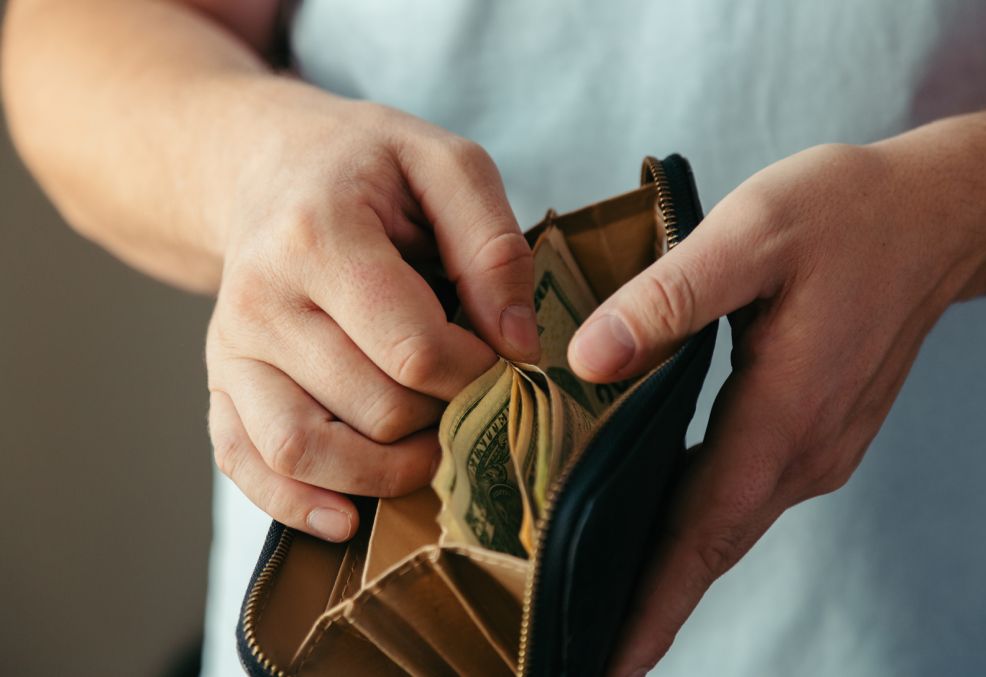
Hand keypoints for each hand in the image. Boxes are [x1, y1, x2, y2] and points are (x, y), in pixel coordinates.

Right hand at [206, 88, 538, 541]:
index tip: (498, 354)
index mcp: (318, 234)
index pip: (414, 349)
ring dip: (385, 471)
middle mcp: (261, 297)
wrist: (269, 167)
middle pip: (373, 406)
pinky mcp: (221, 381)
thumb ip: (493, 246)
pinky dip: (295, 503)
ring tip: (430, 450)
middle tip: (467, 390)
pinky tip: (345, 516)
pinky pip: (246, 463)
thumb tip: (518, 344)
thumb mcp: (446, 165)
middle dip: (442, 414)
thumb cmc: (367, 165)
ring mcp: (232, 347)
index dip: (476, 370)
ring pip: (306, 448)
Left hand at [567, 141, 985, 673]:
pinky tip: (653, 522)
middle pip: (711, 549)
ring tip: (595, 597)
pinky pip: (743, 495)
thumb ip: (670, 297)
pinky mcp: (815, 433)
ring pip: (726, 527)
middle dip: (646, 604)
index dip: (653, 604)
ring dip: (667, 568)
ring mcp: (816, 449)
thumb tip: (587, 358)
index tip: (606, 664)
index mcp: (783, 414)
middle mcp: (803, 452)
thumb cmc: (846, 215)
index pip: (704, 534)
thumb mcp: (752, 231)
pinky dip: (695, 524)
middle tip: (575, 646)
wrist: (932, 215)